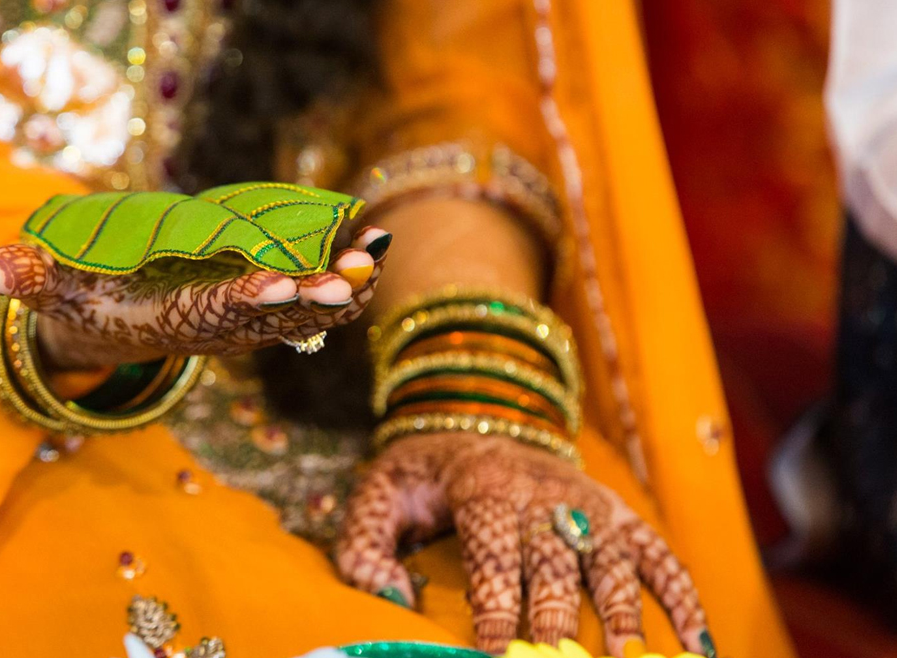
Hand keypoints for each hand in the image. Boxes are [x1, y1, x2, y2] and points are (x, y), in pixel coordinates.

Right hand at [0, 226, 391, 368]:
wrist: (107, 333)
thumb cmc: (78, 302)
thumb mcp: (49, 290)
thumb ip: (24, 277)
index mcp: (169, 319)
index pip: (212, 311)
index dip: (248, 301)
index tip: (284, 286)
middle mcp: (212, 328)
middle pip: (270, 315)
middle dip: (312, 298)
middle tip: (354, 276)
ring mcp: (239, 323)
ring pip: (299, 311)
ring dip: (338, 288)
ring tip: (376, 256)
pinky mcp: (254, 312)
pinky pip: (305, 301)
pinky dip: (339, 281)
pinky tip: (373, 252)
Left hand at [335, 434, 709, 656]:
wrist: (476, 425)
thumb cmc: (425, 478)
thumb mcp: (379, 494)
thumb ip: (366, 543)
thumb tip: (392, 595)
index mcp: (483, 485)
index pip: (492, 548)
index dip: (493, 602)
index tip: (490, 651)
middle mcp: (543, 491)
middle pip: (553, 558)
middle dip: (554, 616)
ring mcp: (587, 502)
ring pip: (609, 559)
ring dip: (622, 612)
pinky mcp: (617, 514)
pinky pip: (656, 553)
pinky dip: (681, 594)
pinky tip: (696, 642)